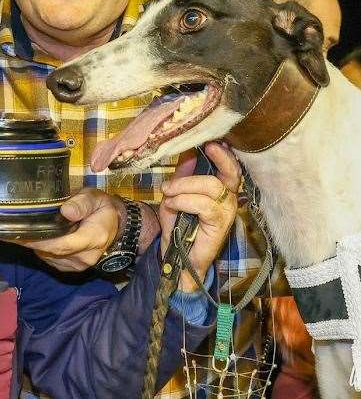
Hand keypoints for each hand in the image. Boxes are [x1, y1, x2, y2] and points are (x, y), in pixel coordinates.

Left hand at [8, 189, 122, 271]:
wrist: (112, 226)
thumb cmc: (101, 209)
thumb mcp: (95, 198)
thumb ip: (82, 203)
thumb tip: (66, 211)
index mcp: (94, 238)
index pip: (65, 245)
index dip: (43, 242)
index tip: (23, 234)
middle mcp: (86, 257)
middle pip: (53, 252)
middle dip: (32, 242)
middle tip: (10, 230)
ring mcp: (77, 265)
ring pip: (49, 256)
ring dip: (34, 245)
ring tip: (17, 231)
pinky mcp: (69, 267)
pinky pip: (50, 259)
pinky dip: (40, 248)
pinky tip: (32, 237)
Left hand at [159, 141, 240, 291]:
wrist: (178, 257)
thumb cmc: (179, 225)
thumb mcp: (176, 195)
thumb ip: (183, 175)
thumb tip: (188, 153)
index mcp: (221, 188)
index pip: (231, 166)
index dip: (223, 153)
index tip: (210, 141)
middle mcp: (229, 197)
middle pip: (226, 172)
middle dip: (198, 168)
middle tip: (174, 175)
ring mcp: (227, 211)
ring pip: (210, 186)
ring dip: (183, 187)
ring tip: (168, 193)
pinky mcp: (220, 224)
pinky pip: (203, 205)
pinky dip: (184, 201)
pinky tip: (173, 205)